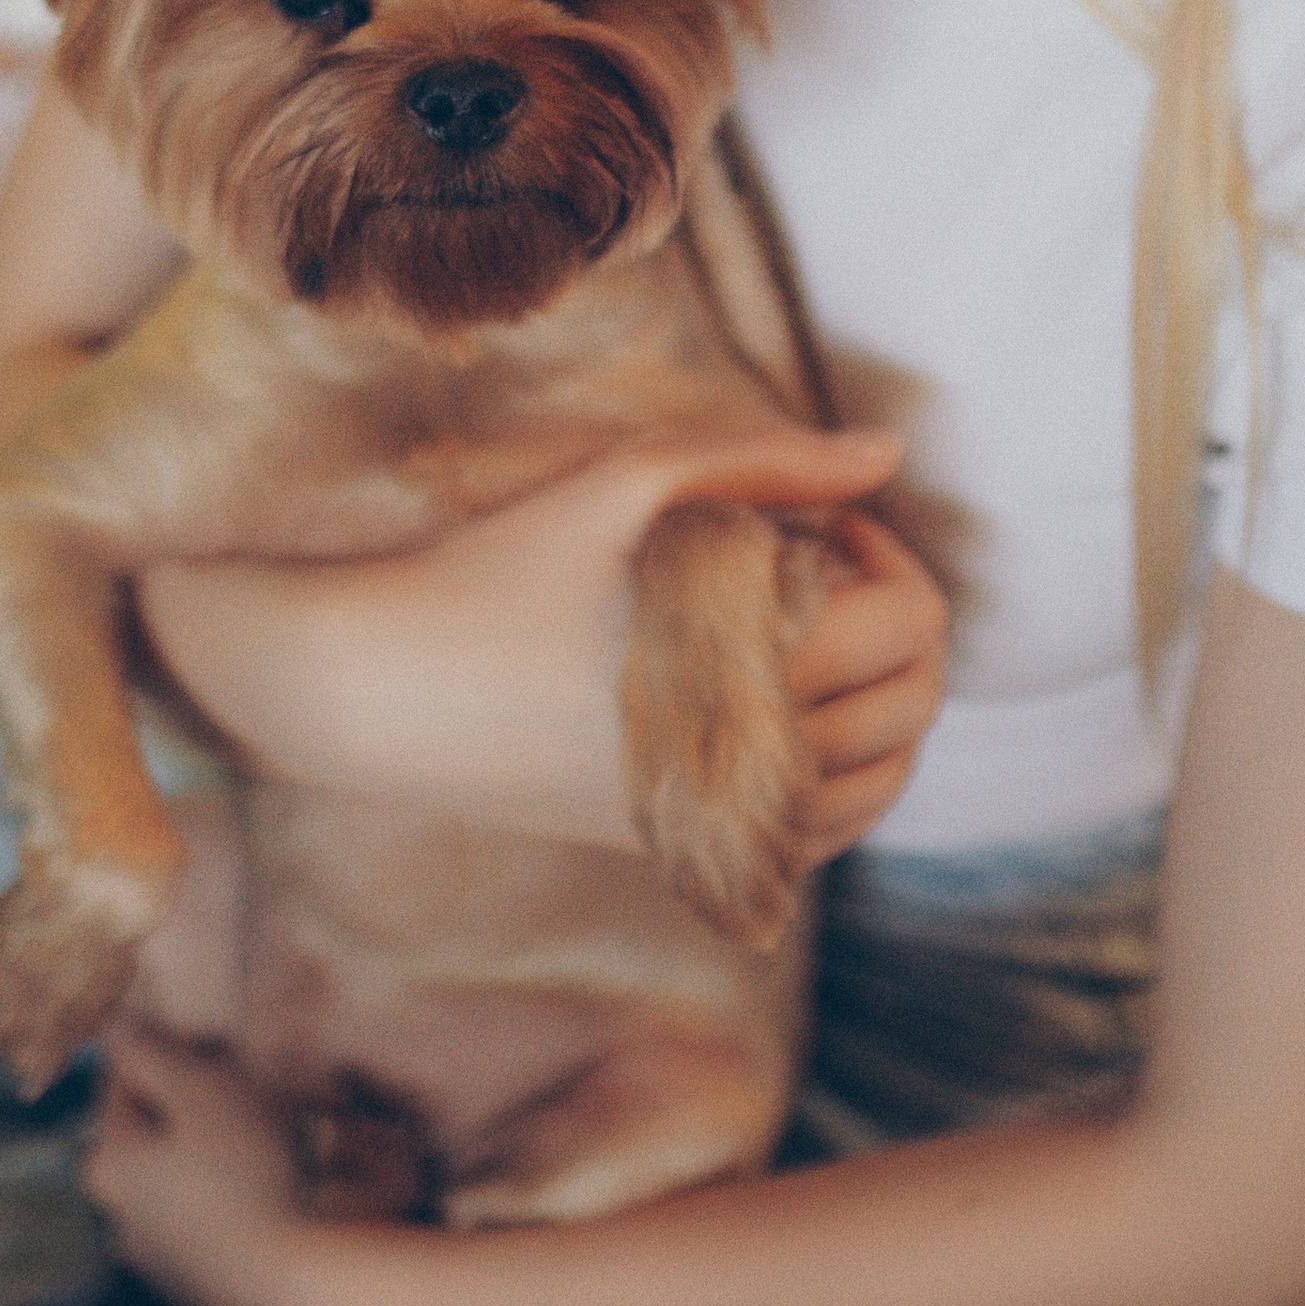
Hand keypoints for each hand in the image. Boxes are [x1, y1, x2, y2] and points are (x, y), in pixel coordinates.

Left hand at [80, 1019, 317, 1305]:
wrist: (290, 1286)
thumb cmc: (245, 1174)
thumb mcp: (201, 1093)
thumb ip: (150, 1055)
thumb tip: (112, 1026)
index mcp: (106, 1165)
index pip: (121, 1081)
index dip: (169, 1054)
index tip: (214, 1051)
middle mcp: (115, 1219)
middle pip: (148, 1137)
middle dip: (189, 1111)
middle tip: (245, 1097)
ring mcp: (155, 1263)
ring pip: (176, 1184)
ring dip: (207, 1161)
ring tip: (263, 1149)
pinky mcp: (195, 1292)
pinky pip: (204, 1226)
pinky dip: (225, 1206)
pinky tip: (266, 1199)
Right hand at [136, 423, 946, 870]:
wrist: (391, 689)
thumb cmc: (508, 566)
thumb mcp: (633, 482)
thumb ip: (773, 460)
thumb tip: (888, 455)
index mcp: (751, 659)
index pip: (909, 624)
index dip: (889, 556)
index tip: (824, 525)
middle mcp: (751, 758)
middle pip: (913, 705)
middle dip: (902, 626)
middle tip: (831, 571)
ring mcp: (719, 819)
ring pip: (882, 783)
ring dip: (883, 704)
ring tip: (817, 639)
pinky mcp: (686, 850)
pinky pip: (818, 839)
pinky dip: (843, 778)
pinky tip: (789, 713)